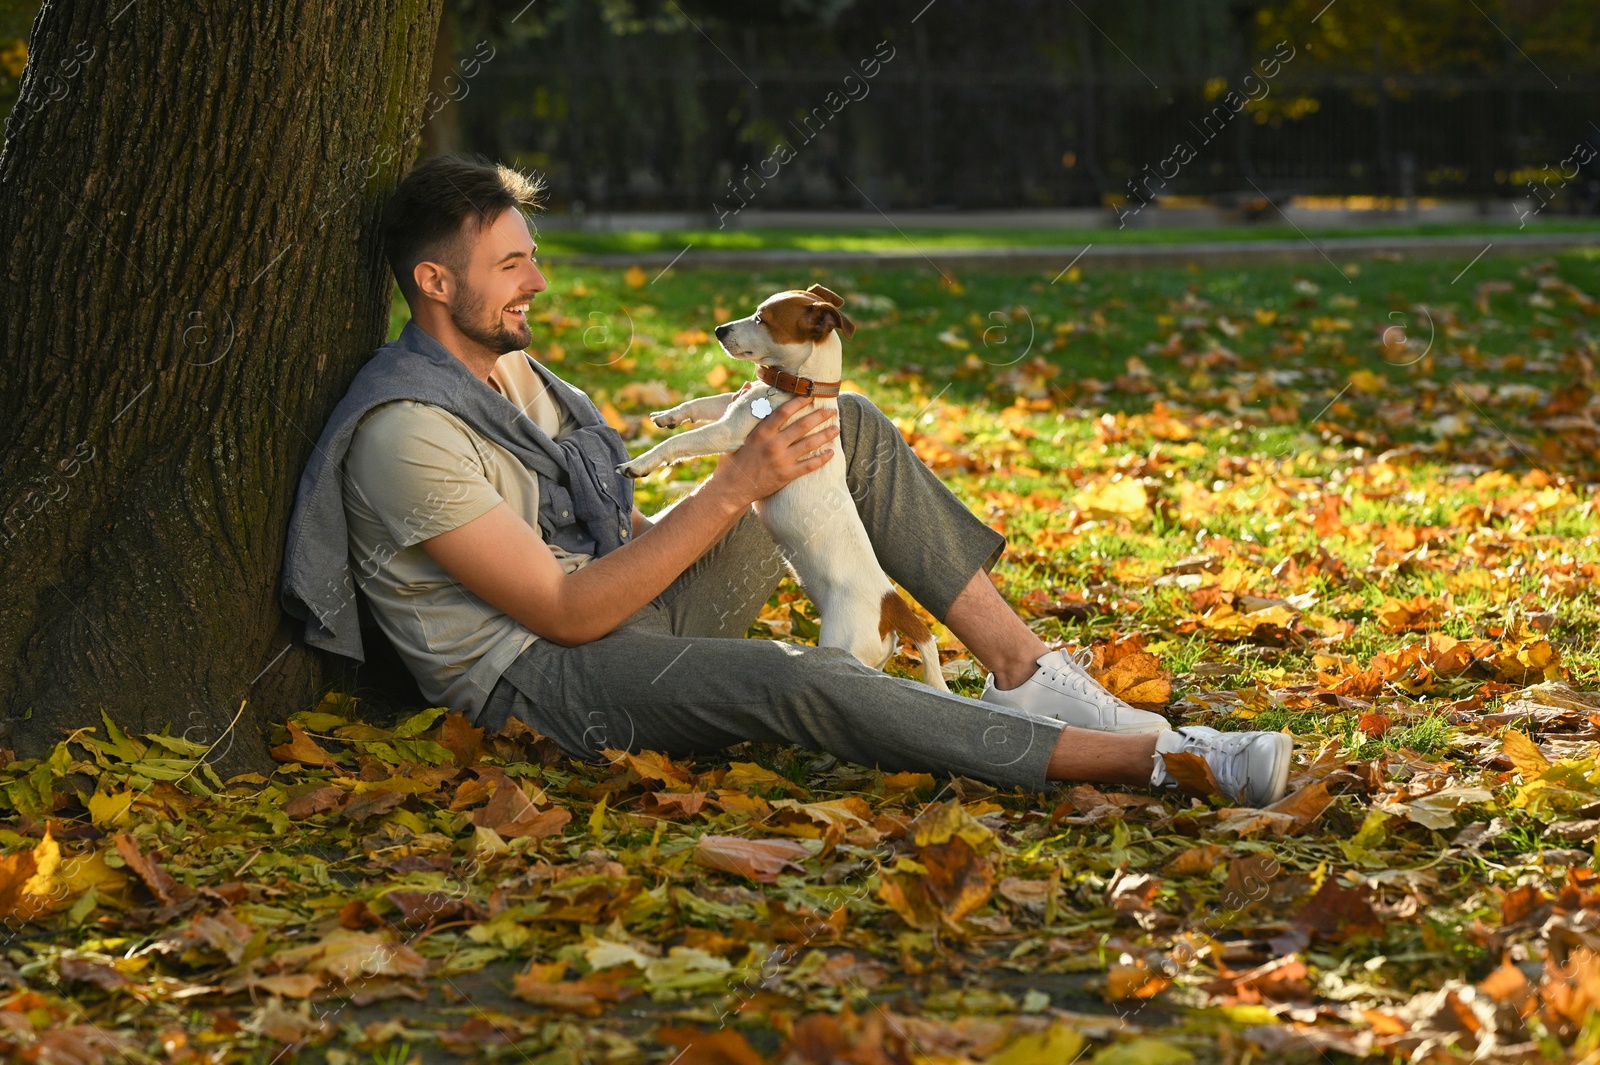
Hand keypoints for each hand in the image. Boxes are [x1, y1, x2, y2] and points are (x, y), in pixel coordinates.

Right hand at [712, 396, 837, 503]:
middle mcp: (773, 445)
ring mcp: (781, 460)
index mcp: (760, 432)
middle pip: (802, 426)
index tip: (809, 396)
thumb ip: (740, 408)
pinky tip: (831, 452)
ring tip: (837, 428)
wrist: (730, 489)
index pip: (783, 412)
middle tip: (831, 410)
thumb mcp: (733, 432)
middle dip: (819, 416)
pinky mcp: (786, 475)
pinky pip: (809, 466)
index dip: (798, 402)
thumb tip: (747, 387)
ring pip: (809, 444)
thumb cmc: (730, 460)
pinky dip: (822, 459)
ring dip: (825, 435)